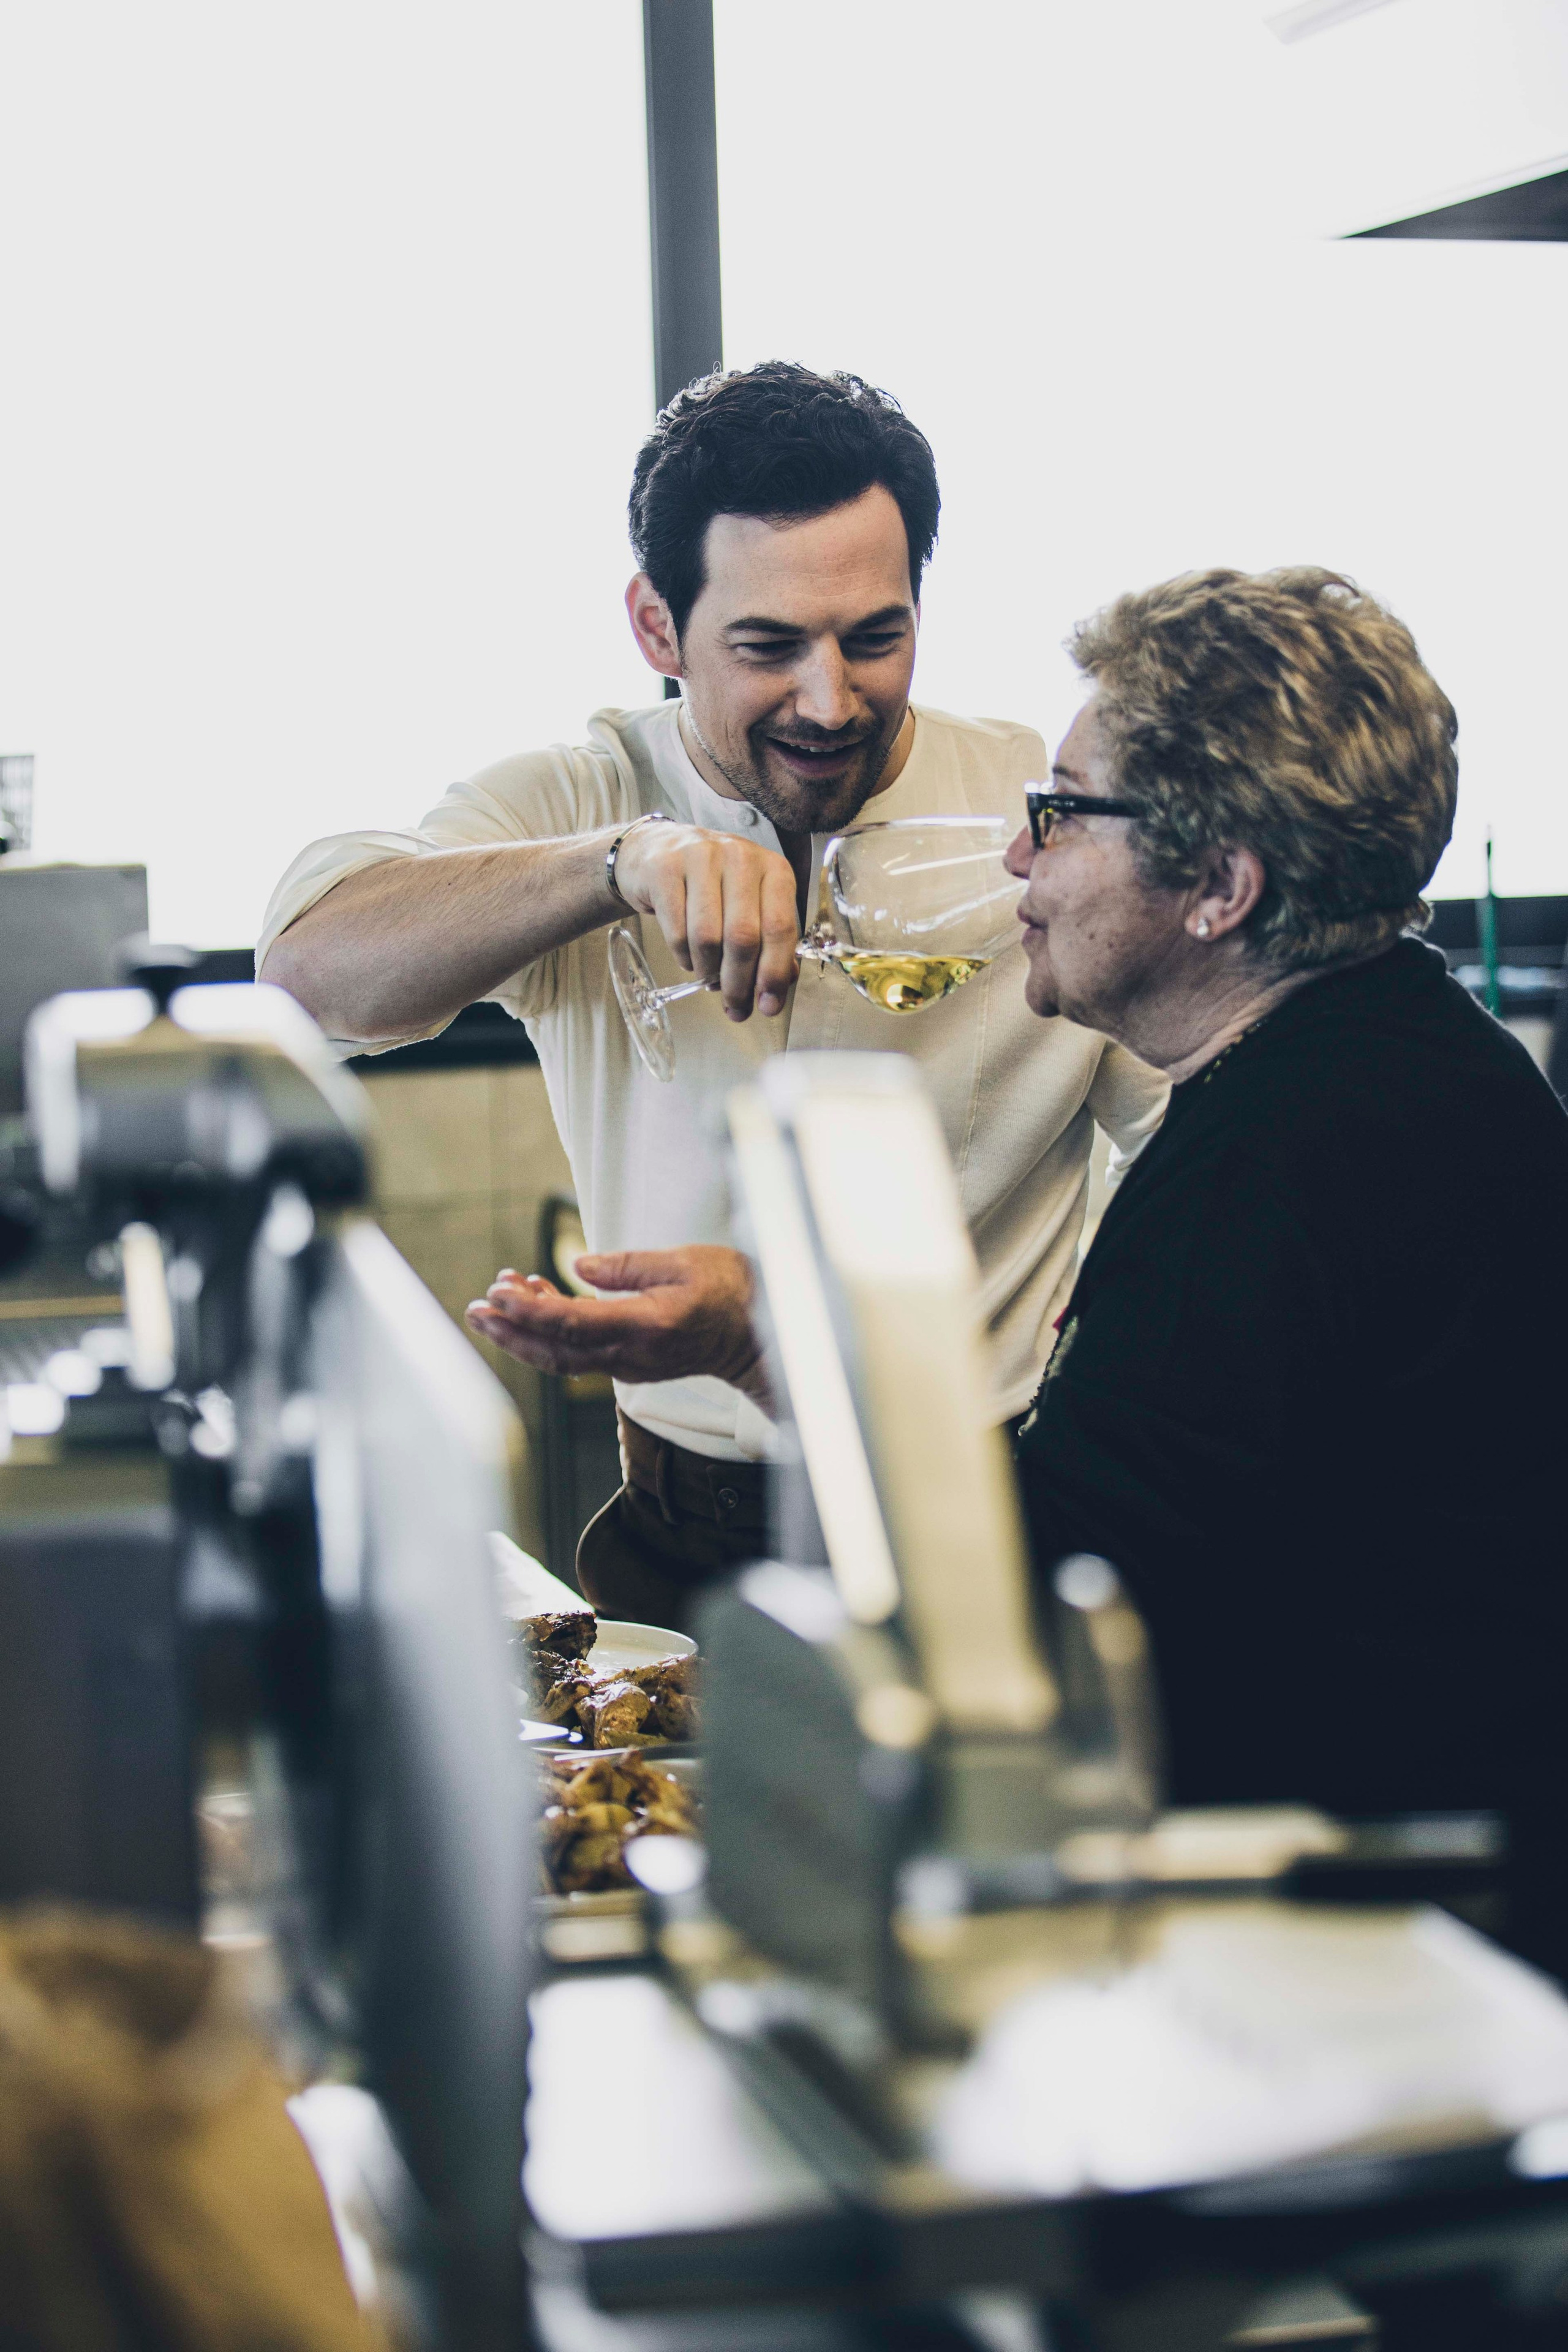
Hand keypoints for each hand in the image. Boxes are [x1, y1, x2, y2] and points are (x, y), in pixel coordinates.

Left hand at [466, 1245, 770, 1403]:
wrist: (758, 1336)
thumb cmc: (729, 1291)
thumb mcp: (682, 1261)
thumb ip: (627, 1266)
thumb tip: (578, 1268)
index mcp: (646, 1326)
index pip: (572, 1324)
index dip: (528, 1311)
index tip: (496, 1292)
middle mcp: (632, 1354)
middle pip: (556, 1351)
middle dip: (509, 1332)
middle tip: (473, 1309)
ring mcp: (629, 1364)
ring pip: (563, 1356)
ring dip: (523, 1332)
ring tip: (494, 1300)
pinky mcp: (629, 1362)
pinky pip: (580, 1352)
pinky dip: (550, 1331)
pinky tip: (536, 1299)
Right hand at [613, 821, 799, 1019]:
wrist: (658, 850)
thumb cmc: (713, 884)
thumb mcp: (750, 904)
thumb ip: (770, 941)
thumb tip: (778, 988)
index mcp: (774, 869)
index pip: (781, 927)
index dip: (774, 974)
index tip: (768, 1006)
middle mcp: (741, 857)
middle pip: (743, 937)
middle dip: (739, 983)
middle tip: (734, 1007)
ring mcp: (701, 858)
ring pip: (707, 937)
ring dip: (708, 972)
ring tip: (708, 979)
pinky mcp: (665, 869)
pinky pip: (676, 931)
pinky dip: (684, 957)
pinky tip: (688, 958)